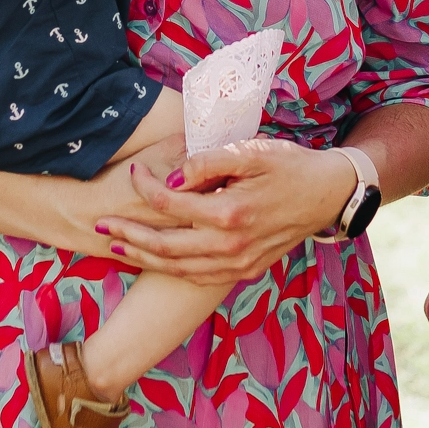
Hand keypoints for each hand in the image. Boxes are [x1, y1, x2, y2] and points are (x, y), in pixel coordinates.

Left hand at [95, 138, 357, 285]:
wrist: (328, 195)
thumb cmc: (289, 165)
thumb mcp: (252, 150)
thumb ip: (208, 161)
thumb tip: (172, 179)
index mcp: (229, 213)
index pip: (170, 204)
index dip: (145, 188)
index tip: (134, 172)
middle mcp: (230, 245)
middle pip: (164, 246)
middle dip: (127, 235)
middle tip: (100, 224)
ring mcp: (238, 263)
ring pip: (177, 268)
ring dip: (142, 257)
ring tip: (115, 245)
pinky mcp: (245, 271)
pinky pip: (198, 277)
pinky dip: (169, 270)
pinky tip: (153, 260)